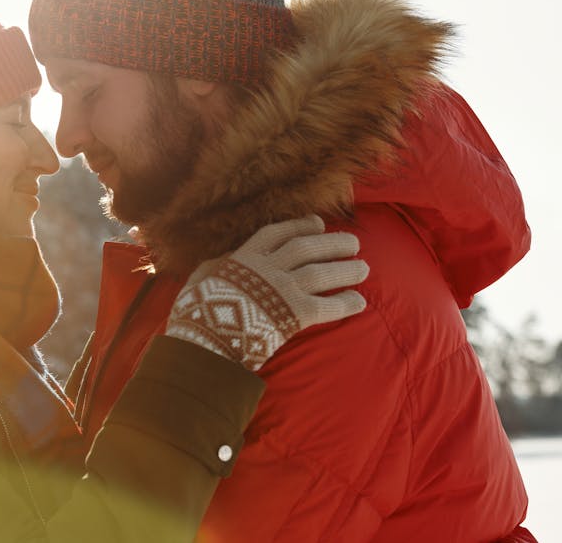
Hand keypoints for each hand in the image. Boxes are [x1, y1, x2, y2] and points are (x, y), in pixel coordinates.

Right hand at [166, 215, 367, 369]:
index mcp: (245, 257)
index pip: (278, 233)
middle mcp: (268, 268)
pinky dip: (346, 303)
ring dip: (346, 270)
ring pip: (323, 272)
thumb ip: (215, 267)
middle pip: (308, 247)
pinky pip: (327, 306)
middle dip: (333, 243)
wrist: (204, 338)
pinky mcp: (294, 314)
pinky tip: (360, 302)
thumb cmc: (196, 310)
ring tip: (364, 268)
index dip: (300, 226)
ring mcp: (283, 289)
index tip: (318, 223)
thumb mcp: (200, 279)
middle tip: (353, 244)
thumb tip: (220, 262)